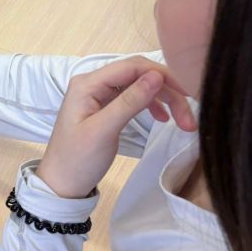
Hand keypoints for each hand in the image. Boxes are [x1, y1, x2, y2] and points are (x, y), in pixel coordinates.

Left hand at [36, 57, 196, 198]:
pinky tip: (164, 118)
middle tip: (189, 118)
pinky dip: (152, 105)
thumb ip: (129, 102)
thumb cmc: (78, 159)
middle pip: (139, 75)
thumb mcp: (104, 131)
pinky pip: (134, 98)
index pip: (132, 66)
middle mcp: (93, 83)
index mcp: (87, 83)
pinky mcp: (106, 108)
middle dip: (167, 91)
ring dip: (164, 100)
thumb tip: (156, 75)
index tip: (189, 94)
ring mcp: (99, 95)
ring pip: (140, 87)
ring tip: (184, 122)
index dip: (163, 75)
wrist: (62, 184)